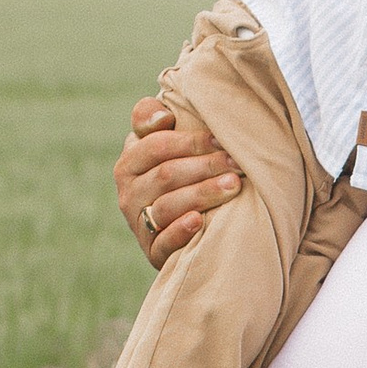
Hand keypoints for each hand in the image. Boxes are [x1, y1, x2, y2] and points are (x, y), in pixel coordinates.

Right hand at [116, 95, 241, 270]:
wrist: (180, 224)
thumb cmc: (179, 169)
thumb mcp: (163, 140)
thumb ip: (153, 117)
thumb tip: (163, 117)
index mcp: (130, 161)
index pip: (156, 146)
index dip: (190, 141)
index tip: (221, 139)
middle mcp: (129, 192)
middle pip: (166, 175)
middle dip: (205, 167)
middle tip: (238, 164)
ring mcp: (138, 223)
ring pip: (168, 206)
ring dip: (202, 194)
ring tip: (233, 186)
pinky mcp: (152, 251)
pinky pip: (162, 243)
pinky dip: (180, 232)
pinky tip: (199, 222)